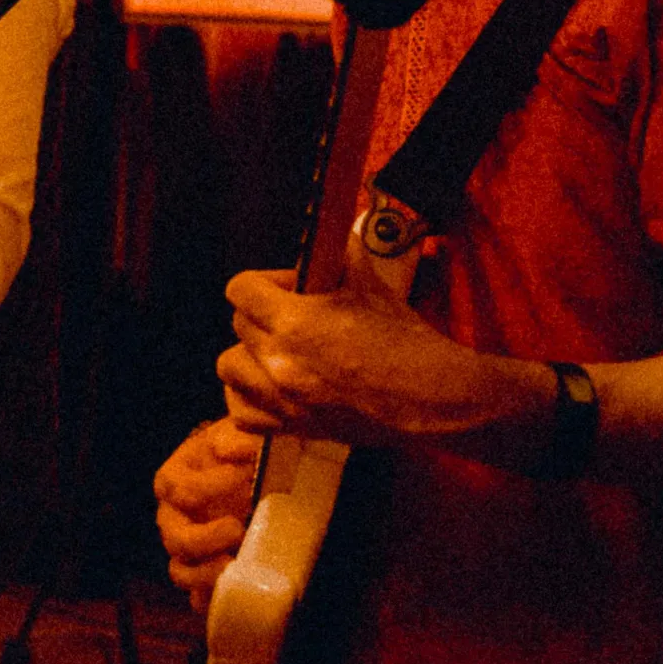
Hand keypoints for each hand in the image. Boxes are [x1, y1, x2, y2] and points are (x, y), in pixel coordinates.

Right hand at [153, 417, 259, 610]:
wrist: (257, 474)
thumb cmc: (241, 452)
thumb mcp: (238, 434)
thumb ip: (236, 436)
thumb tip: (228, 450)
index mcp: (174, 481)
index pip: (176, 488)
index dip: (207, 484)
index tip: (243, 475)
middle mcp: (173, 519)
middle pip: (174, 538)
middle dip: (205, 538)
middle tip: (237, 528)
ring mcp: (189, 551)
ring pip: (181, 572)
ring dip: (205, 574)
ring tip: (234, 564)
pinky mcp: (207, 574)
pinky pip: (199, 598)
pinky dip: (211, 599)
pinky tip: (233, 592)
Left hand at [217, 260, 532, 448]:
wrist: (433, 398)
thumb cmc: (407, 343)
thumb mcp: (372, 286)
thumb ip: (340, 257)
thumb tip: (328, 236)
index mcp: (295, 321)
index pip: (241, 289)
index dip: (263, 282)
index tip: (289, 286)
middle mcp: (279, 361)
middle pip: (238, 325)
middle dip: (262, 313)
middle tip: (295, 316)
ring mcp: (283, 399)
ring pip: (229, 367)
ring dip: (248, 355)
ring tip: (278, 352)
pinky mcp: (294, 427)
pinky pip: (242, 414)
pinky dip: (248, 399)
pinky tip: (269, 388)